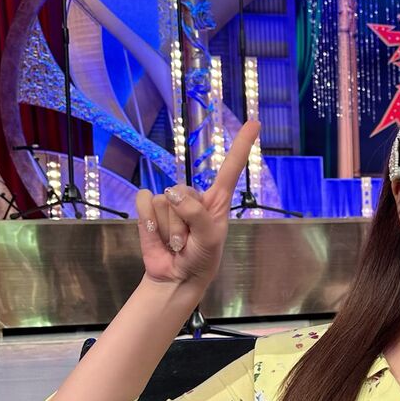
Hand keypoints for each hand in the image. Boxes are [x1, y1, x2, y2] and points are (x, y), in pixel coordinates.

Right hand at [134, 120, 260, 287]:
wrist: (177, 277)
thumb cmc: (201, 258)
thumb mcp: (209, 239)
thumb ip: (197, 215)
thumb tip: (174, 195)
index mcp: (216, 200)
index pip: (230, 168)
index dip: (241, 146)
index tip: (255, 123)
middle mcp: (193, 196)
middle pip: (182, 191)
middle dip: (182, 222)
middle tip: (188, 241)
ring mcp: (171, 202)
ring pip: (163, 201)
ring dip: (168, 229)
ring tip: (176, 242)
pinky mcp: (149, 209)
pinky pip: (144, 200)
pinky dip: (148, 221)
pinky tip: (157, 235)